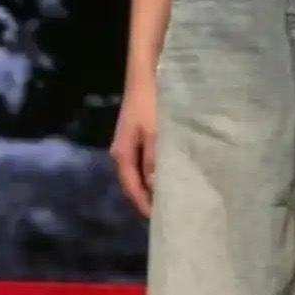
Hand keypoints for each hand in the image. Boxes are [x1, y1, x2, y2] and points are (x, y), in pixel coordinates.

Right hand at [110, 75, 156, 217]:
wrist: (146, 71)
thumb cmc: (151, 102)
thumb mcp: (155, 133)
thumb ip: (154, 162)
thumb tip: (155, 190)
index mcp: (122, 155)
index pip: (132, 190)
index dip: (145, 207)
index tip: (162, 223)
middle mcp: (121, 152)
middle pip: (134, 183)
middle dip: (149, 199)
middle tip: (170, 212)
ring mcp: (129, 143)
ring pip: (140, 172)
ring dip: (153, 185)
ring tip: (173, 196)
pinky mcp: (138, 134)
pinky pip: (144, 160)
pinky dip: (155, 171)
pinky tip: (169, 172)